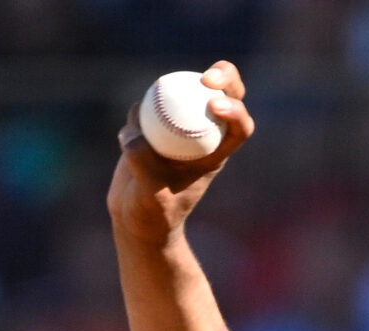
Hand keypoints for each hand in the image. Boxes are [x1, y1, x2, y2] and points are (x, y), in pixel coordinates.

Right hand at [108, 61, 254, 246]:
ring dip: (165, 95)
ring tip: (142, 127)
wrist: (137, 216)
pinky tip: (128, 138)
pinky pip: (147, 105)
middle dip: (225, 77)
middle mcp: (203, 134)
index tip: (215, 106)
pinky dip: (136, 115)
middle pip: (224, 95)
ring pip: (182, 92)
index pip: (240, 127)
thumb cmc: (153, 212)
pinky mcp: (154, 122)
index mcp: (216, 153)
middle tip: (207, 78)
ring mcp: (179, 125)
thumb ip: (143, 163)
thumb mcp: (151, 193)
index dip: (236, 111)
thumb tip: (135, 134)